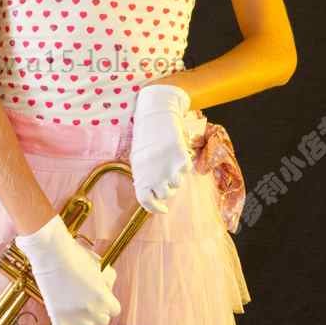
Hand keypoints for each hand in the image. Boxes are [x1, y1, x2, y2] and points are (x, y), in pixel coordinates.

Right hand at [14, 214, 120, 324]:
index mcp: (104, 298)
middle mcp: (92, 310)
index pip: (115, 310)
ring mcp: (74, 316)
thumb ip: (108, 279)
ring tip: (75, 308)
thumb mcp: (99, 263)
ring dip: (83, 321)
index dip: (108, 302)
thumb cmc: (76, 254)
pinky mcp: (57, 317)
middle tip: (86, 298)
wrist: (51, 252)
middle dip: (98, 311)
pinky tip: (62, 324)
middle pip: (103, 321)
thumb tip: (107, 287)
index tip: (100, 294)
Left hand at [130, 84, 193, 213]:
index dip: (155, 208)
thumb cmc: (146, 136)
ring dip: (176, 175)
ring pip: (177, 184)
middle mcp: (153, 176)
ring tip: (170, 160)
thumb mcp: (139, 158)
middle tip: (166, 175)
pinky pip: (186, 170)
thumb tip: (154, 192)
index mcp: (139, 175)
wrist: (156, 115)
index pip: (146, 201)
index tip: (163, 209)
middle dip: (167, 188)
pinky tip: (177, 153)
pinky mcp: (181, 162)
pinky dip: (183, 164)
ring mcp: (169, 170)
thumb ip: (145, 176)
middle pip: (165, 194)